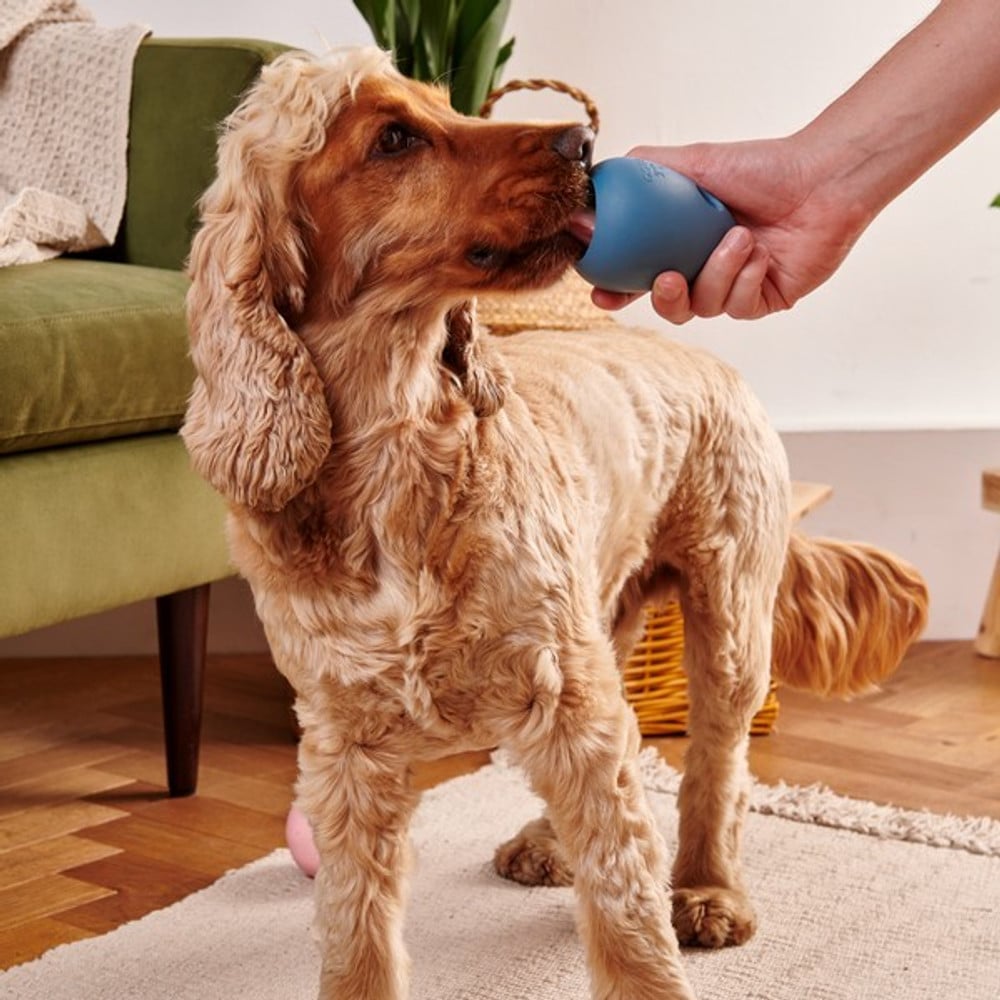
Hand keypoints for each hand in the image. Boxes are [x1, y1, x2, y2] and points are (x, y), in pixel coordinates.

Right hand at [589, 138, 869, 323]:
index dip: (617, 290)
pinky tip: (761, 253)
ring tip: (740, 238)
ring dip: (718, 273)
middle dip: (663, 299)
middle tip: (667, 279)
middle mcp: (705, 269)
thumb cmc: (762, 167)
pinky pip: (738, 307)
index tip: (601, 292)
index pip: (639, 275)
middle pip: (668, 304)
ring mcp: (734, 288)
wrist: (821, 179)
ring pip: (703, 306)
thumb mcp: (693, 162)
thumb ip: (644, 170)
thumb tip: (592, 185)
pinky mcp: (763, 301)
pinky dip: (746, 278)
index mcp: (682, 244)